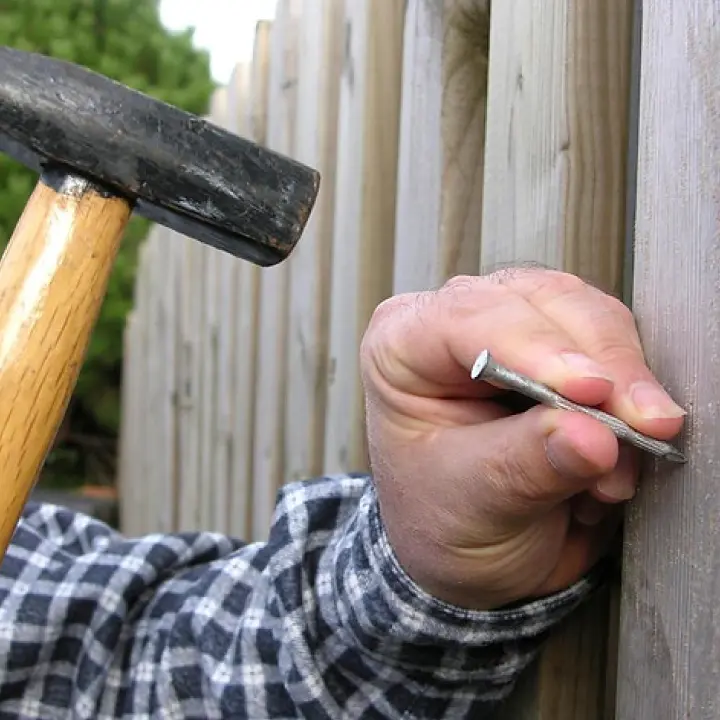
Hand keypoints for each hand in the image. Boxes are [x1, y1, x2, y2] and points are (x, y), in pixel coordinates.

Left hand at [360, 268, 684, 609]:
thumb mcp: (468, 504)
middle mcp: (457, 323)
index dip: (537, 348)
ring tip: (619, 464)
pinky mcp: (566, 350)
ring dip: (623, 389)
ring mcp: (515, 329)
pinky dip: (633, 401)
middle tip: (640, 427)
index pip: (469, 317)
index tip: (591, 391)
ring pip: (592, 318)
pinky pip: (618, 351)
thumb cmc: (441, 522)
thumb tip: (592, 436)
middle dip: (602, 366)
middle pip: (543, 304)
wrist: (471, 557)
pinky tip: (620, 458)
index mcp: (402, 345)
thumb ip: (524, 467)